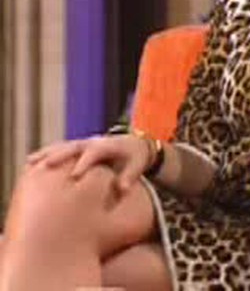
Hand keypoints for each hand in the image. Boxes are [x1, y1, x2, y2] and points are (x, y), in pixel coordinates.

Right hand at [25, 134, 154, 192]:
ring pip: (63, 146)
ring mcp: (84, 143)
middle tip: (46, 166)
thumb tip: (123, 190)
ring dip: (47, 153)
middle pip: (74, 146)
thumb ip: (129, 177)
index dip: (85, 163)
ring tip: (31, 163)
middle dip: (60, 155)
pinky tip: (30, 163)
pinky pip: (59, 149)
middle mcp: (93, 142)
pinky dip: (45, 154)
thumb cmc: (135, 158)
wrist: (133, 145)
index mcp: (108, 146)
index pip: (95, 152)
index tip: (74, 175)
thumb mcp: (136, 165)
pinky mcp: (77, 147)